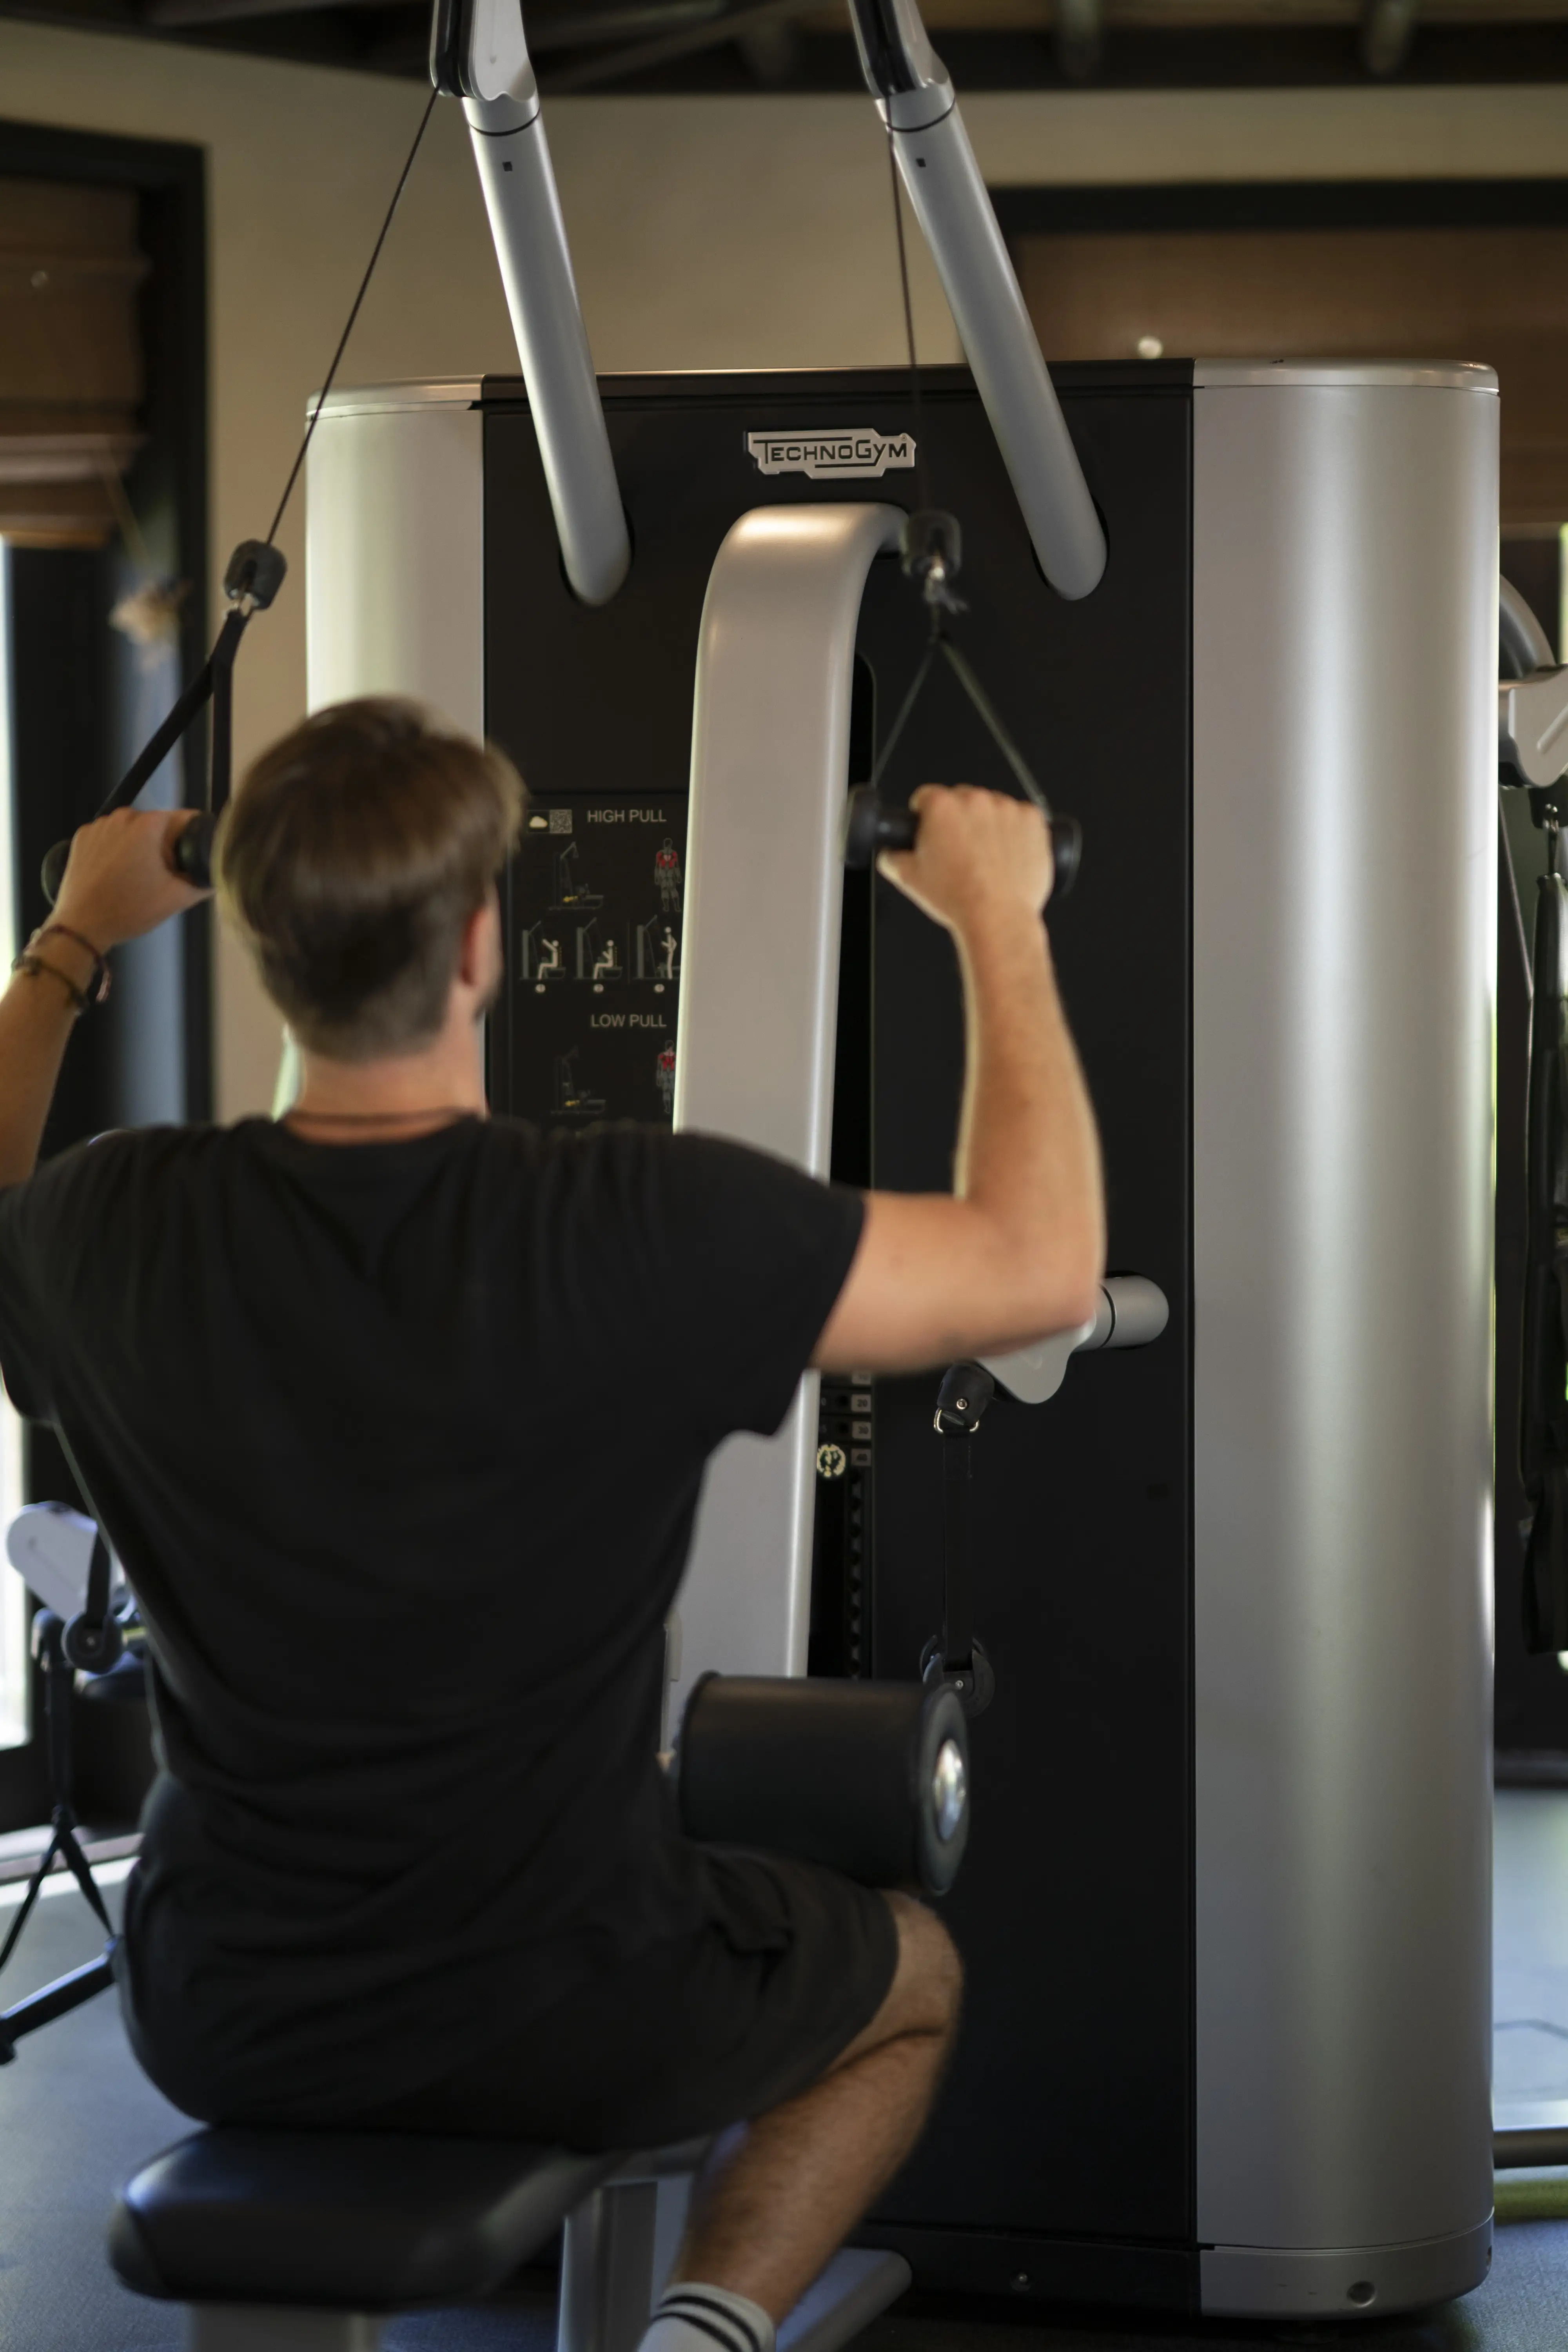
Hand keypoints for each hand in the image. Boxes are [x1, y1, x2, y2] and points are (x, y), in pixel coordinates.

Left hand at [53, 810, 209, 950]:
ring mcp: (98, 826)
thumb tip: (215, 874)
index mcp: (147, 825)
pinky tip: (116, 873)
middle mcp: (121, 817)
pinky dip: (116, 850)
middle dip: (163, 844)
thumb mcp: (177, 898)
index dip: (190, 839)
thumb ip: (205, 882)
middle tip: (161, 874)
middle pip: (156, 824)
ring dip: (138, 846)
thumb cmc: (128, 910)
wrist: (82, 926)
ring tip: (137, 876)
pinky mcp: (82, 837)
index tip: (188, 858)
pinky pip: (109, 837)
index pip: (183, 818)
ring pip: (131, 830)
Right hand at [878, 784, 1052, 938]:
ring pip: (992, 808)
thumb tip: (892, 853)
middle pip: (961, 800)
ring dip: (988, 826)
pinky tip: (1007, 857)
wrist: (998, 918)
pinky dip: (1016, 832)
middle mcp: (975, 801)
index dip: (925, 816)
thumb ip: (892, 858)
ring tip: (986, 859)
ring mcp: (1006, 808)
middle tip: (959, 853)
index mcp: (941, 808)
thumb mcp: (909, 880)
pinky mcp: (1033, 820)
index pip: (926, 797)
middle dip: (959, 821)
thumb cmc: (959, 899)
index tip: (931, 830)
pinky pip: (1021, 817)